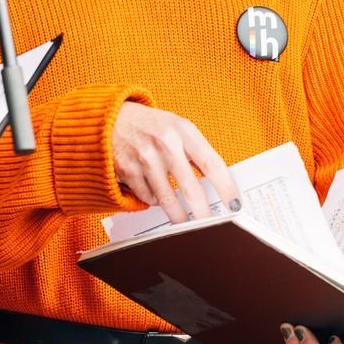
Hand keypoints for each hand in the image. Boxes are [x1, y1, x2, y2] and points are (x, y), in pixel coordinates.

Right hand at [113, 103, 240, 222]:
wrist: (109, 118)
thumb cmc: (149, 124)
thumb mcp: (176, 127)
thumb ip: (194, 150)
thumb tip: (217, 180)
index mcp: (183, 130)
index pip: (212, 164)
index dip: (226, 187)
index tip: (234, 204)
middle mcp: (165, 144)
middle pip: (191, 189)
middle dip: (204, 213)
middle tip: (212, 225)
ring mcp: (145, 158)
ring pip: (168, 200)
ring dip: (180, 216)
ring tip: (187, 223)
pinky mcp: (127, 170)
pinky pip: (148, 197)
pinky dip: (154, 201)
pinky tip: (157, 196)